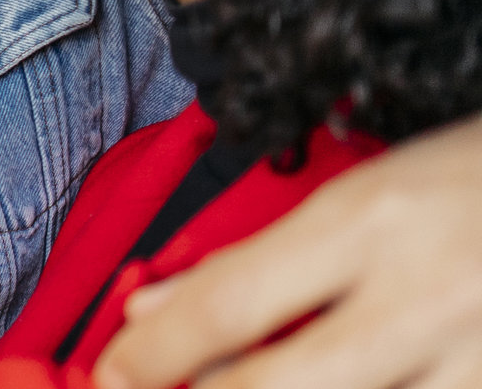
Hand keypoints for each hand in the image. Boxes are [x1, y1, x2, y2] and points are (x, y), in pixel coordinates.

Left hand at [96, 112, 481, 388]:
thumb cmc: (465, 183)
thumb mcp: (353, 196)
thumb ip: (254, 258)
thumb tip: (152, 309)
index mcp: (369, 223)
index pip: (229, 302)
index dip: (152, 353)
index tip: (108, 374)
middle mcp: (421, 295)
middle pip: (275, 386)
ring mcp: (475, 355)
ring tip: (234, 384)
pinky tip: (341, 385)